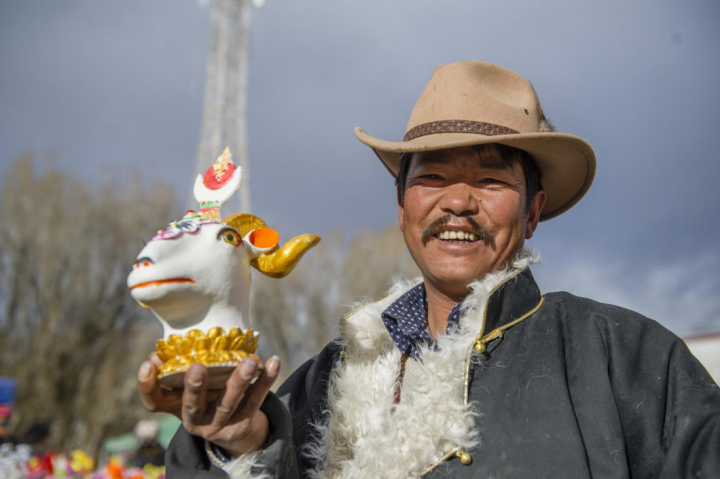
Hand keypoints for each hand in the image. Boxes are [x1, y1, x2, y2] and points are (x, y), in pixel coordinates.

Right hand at [138, 354, 280, 456]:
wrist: (232, 431)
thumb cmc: (204, 399)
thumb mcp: (186, 390)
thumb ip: (176, 371)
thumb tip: (161, 351)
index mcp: (175, 409)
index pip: (154, 401)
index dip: (147, 384)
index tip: (148, 363)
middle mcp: (194, 420)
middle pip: (193, 405)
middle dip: (195, 387)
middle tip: (197, 367)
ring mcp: (219, 425)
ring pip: (228, 403)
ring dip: (239, 381)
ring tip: (249, 361)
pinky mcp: (242, 423)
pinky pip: (255, 400)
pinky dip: (265, 381)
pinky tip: (273, 362)